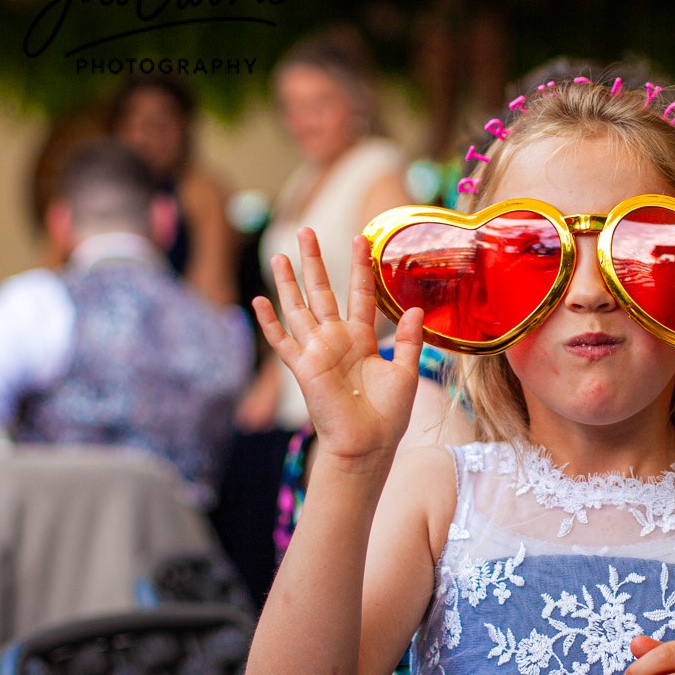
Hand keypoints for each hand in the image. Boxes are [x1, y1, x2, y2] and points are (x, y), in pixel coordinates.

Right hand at [253, 228, 423, 463]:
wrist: (368, 444)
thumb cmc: (388, 414)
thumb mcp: (406, 372)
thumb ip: (410, 339)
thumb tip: (417, 308)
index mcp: (363, 339)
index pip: (359, 294)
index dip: (360, 268)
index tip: (362, 239)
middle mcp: (337, 340)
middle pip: (323, 292)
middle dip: (314, 261)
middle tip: (306, 230)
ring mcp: (317, 351)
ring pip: (298, 308)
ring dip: (288, 283)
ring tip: (280, 255)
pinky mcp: (302, 367)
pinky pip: (282, 341)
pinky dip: (269, 322)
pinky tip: (257, 301)